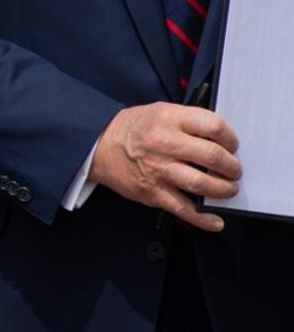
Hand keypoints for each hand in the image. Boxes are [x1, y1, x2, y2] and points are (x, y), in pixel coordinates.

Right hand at [90, 102, 240, 231]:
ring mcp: (158, 170)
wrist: (99, 146)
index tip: (232, 146)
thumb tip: (219, 140)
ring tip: (227, 188)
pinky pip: (183, 208)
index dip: (230, 139)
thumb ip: (188, 122)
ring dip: (223, 189)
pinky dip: (202, 218)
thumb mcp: (160, 111)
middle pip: (213, 157)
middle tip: (233, 170)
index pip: (214, 127)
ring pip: (203, 184)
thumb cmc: (131, 129)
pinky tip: (214, 220)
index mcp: (168, 119)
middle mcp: (164, 144)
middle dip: (232, 167)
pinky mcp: (153, 192)